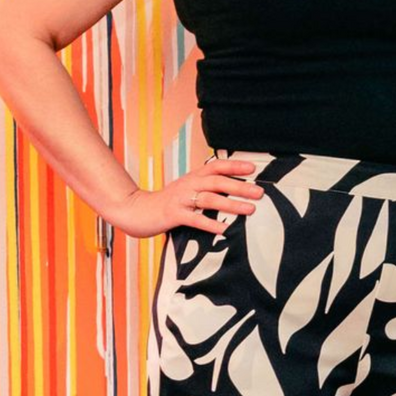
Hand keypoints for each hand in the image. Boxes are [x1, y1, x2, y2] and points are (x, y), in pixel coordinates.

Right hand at [111, 155, 263, 237]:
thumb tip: (233, 190)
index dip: (234, 166)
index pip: (216, 166)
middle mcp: (188, 185)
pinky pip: (194, 219)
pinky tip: (224, 229)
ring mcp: (180, 199)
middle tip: (259, 193)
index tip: (253, 168)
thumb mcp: (186, 190)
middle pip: (217, 182)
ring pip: (209, 199)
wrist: (136, 210)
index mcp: (193, 177)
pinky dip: (210, 224)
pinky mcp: (173, 215)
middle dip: (240, 186)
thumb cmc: (166, 202)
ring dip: (231, 204)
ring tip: (249, 210)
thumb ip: (206, 188)